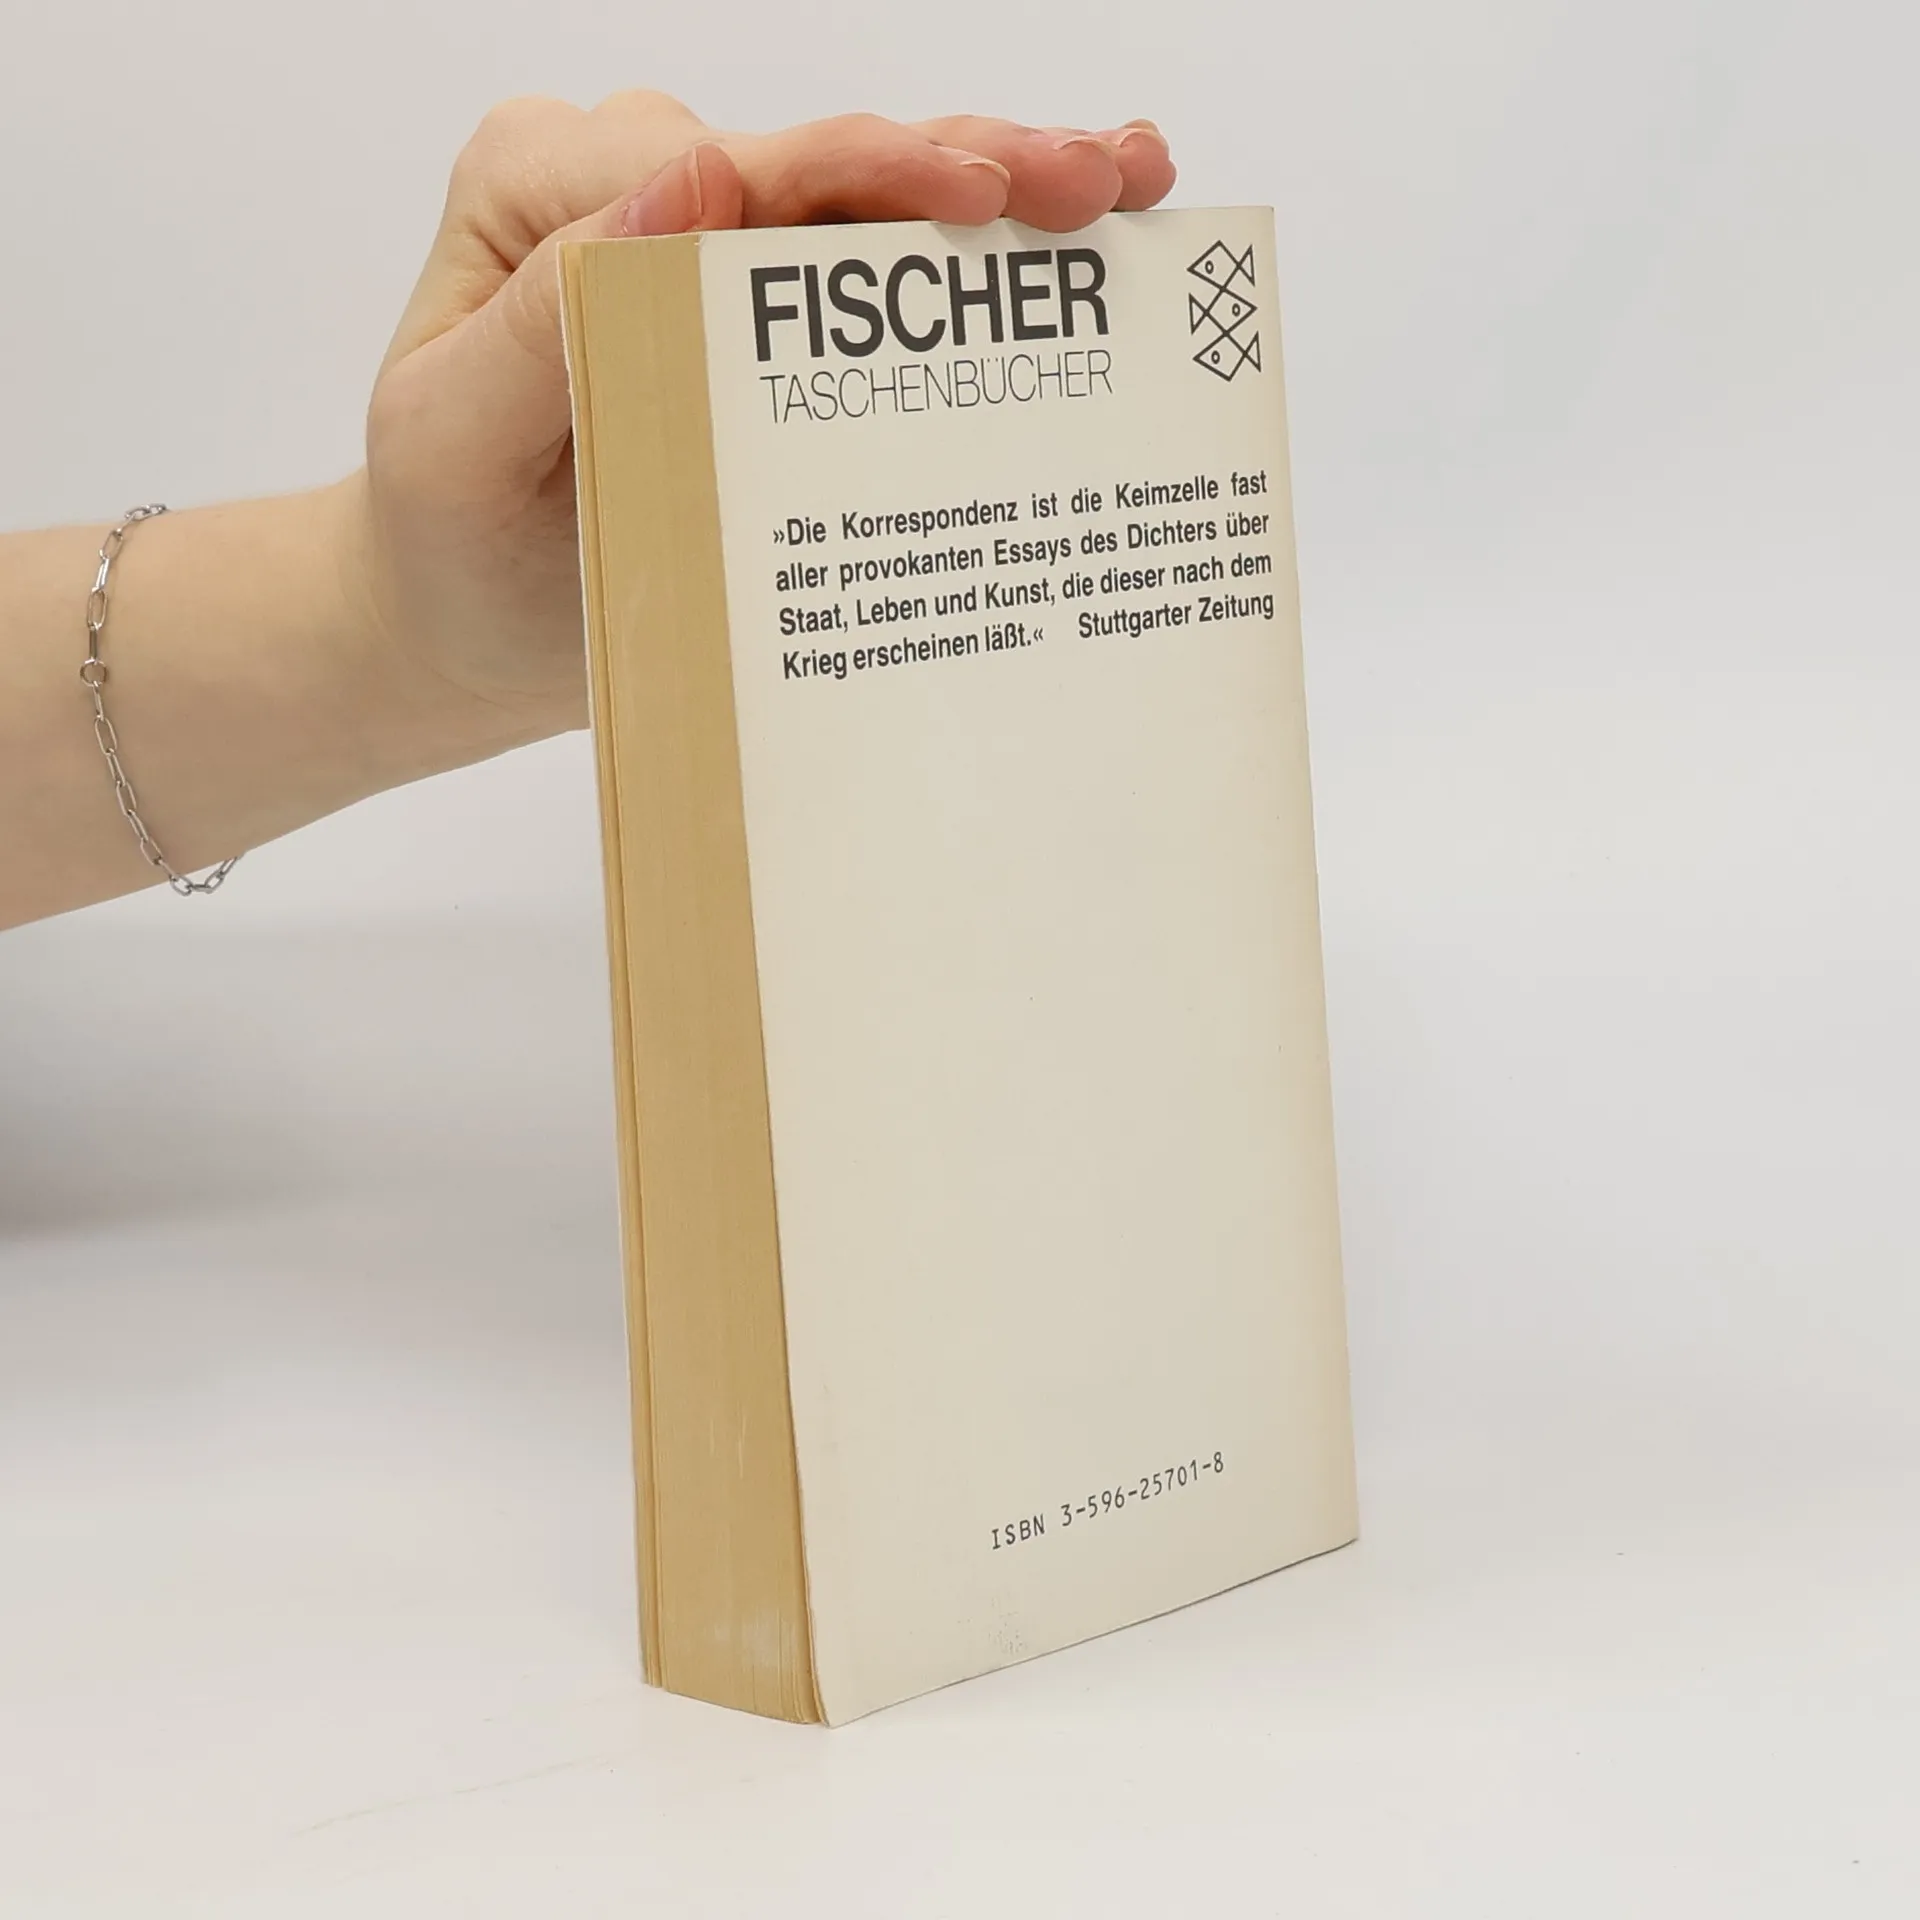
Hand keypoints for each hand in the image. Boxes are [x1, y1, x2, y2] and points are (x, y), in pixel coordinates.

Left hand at [349, 94, 1176, 736]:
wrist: (462, 624)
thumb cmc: (447, 544)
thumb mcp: (456, 440)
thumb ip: (548, 320)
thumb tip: (685, 193)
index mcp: (549, 194)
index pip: (724, 169)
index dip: (861, 171)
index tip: (981, 194)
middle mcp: (635, 193)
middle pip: (818, 166)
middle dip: (968, 163)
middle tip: (1101, 180)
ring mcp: (708, 248)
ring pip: (865, 206)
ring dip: (1000, 191)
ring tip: (1124, 184)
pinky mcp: (761, 317)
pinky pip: (873, 277)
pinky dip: (972, 255)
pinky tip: (1067, 228)